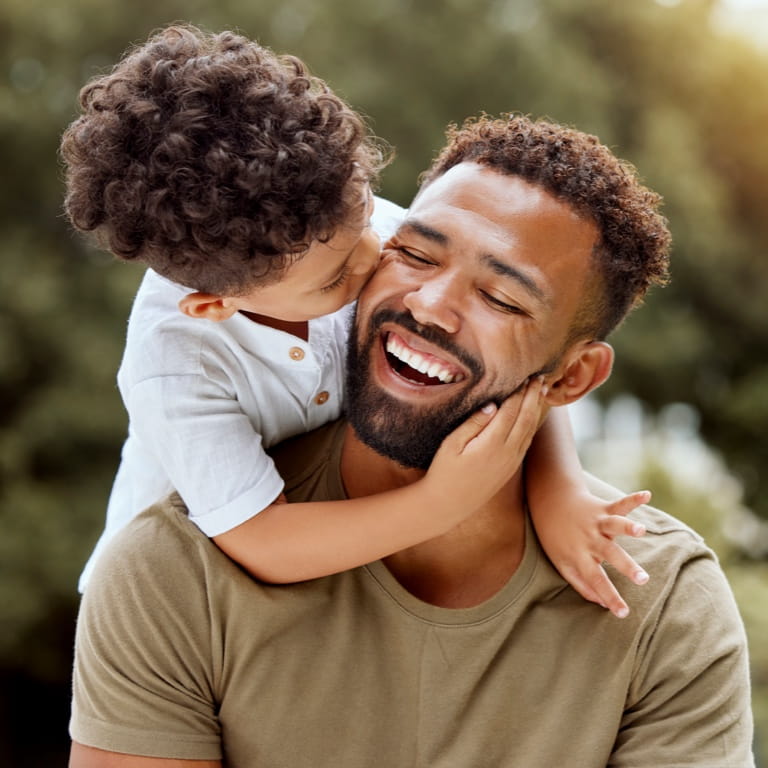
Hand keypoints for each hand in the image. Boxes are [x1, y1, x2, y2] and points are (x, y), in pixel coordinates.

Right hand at [423, 377, 544, 518]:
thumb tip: (492, 405)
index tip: (524, 376)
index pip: (511, 411)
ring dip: (537, 408)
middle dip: (534, 396)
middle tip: (539, 377)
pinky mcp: (511, 468)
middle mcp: (507, 453)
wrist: (449, 504)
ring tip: (542, 391)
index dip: (519, 392)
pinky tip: (533, 414)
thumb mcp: (452, 444)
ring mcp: (511, 461)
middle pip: (526, 418)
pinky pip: (527, 441)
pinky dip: (532, 424)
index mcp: (492, 444)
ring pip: (530, 430)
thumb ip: (473, 423)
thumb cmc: (444, 471)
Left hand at [535, 489, 651, 617]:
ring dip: (628, 527)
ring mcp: (597, 522)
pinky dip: (633, 499)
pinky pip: (619, 504)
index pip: (595, 580)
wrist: (550, 503)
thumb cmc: (557, 538)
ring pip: (614, 525)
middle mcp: (590, 539)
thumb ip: (582, 584)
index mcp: (579, 555)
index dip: (609, 597)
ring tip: (641, 530)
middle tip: (643, 579)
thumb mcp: (562, 564)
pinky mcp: (603, 508)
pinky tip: (647, 495)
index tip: (624, 613)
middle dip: (627, 566)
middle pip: (610, 554)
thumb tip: (603, 604)